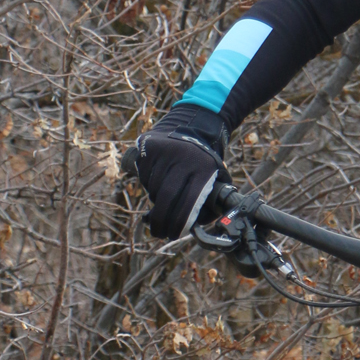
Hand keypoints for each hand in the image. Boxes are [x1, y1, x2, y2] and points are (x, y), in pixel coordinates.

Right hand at [123, 113, 227, 239]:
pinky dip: (148, 185)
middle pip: (166, 197)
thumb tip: (190, 229)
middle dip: (161, 220)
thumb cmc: (204, 162)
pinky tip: (157, 181)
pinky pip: (144, 177)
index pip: (189, 202)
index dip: (179, 222)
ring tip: (163, 200)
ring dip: (155, 201)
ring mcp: (166, 151)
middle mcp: (184, 158)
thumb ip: (208, 203)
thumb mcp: (216, 178)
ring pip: (153, 188)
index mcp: (204, 169)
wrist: (193, 125)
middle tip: (159, 233)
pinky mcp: (150, 147)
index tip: (173, 235)